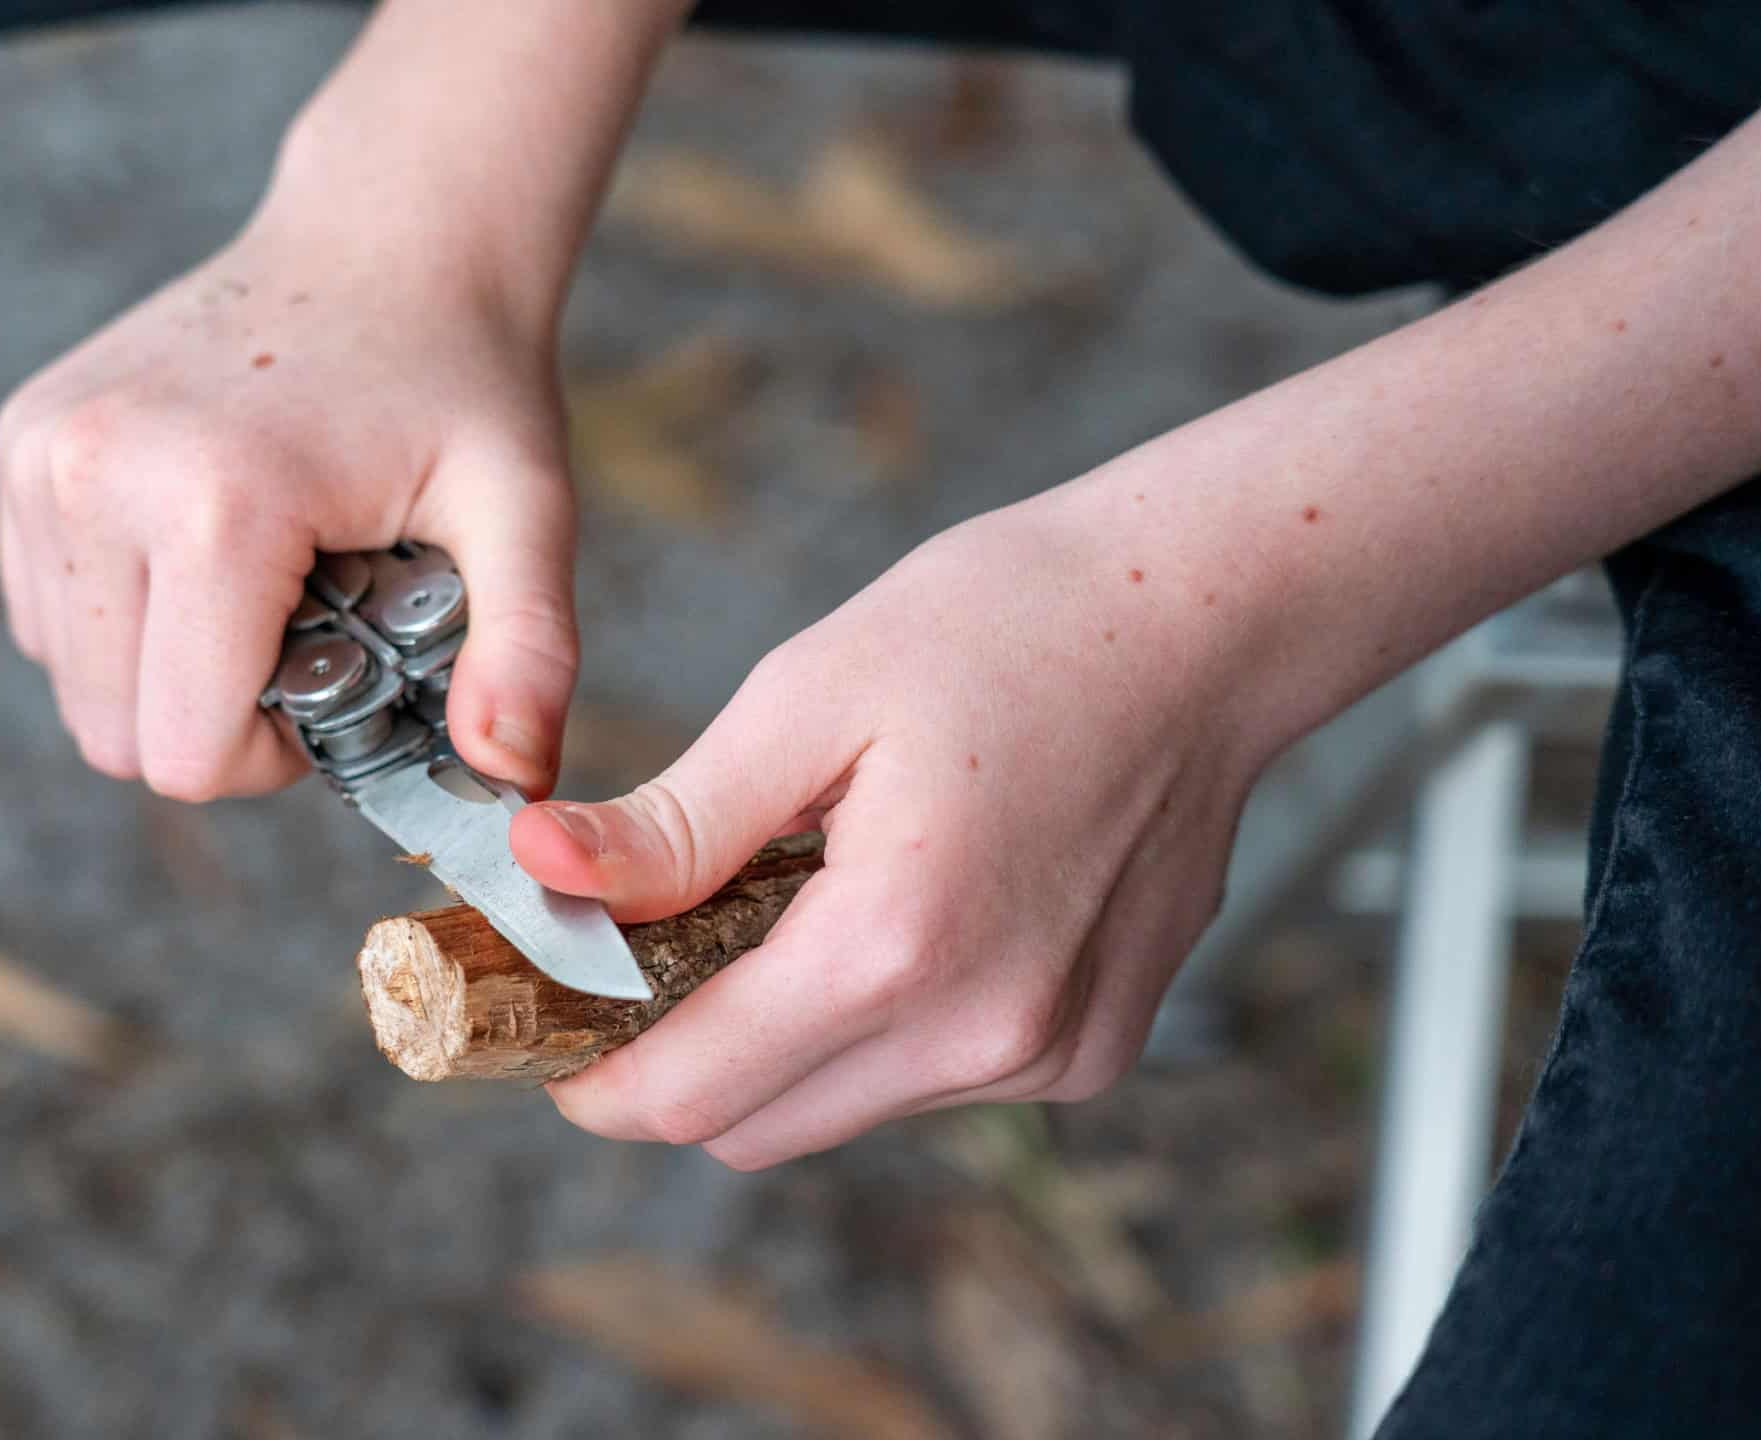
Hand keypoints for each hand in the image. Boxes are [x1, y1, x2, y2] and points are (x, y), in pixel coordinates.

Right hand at [0, 201, 577, 798]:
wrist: (388, 236)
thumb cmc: (461, 382)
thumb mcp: (527, 514)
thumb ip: (528, 653)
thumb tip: (513, 781)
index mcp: (215, 505)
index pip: (185, 754)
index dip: (271, 754)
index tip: (339, 672)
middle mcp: (97, 473)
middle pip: (113, 735)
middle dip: (216, 722)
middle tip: (306, 633)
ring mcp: (43, 451)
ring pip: (72, 682)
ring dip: (166, 671)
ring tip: (264, 581)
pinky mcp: (23, 438)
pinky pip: (44, 614)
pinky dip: (121, 618)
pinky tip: (206, 548)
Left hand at [509, 485, 1272, 1167]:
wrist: (1217, 619)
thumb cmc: (1022, 623)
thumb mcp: (812, 693)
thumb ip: (675, 821)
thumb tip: (543, 876)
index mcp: (895, 945)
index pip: (692, 1093)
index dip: (594, 1075)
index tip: (549, 1022)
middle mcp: (983, 1034)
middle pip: (754, 1126)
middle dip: (676, 1061)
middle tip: (642, 952)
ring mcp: (1049, 1054)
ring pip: (839, 1108)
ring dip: (780, 1040)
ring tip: (789, 898)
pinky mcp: (1091, 1047)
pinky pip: (930, 1078)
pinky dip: (875, 1024)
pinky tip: (894, 906)